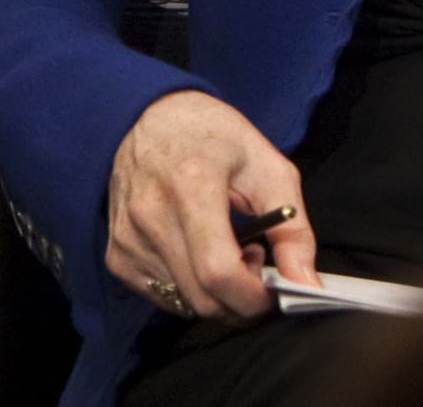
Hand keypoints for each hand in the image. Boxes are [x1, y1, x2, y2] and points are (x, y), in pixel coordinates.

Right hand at [106, 89, 318, 321]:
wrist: (149, 121)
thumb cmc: (213, 137)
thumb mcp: (269, 167)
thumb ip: (293, 229)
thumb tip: (306, 283)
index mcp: (192, 187)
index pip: (217, 270)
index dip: (251, 295)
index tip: (275, 291)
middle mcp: (151, 218)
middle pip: (201, 297)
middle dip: (241, 301)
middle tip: (259, 267)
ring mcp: (128, 241)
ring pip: (182, 302)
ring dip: (217, 294)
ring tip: (232, 251)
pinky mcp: (117, 256)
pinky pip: (161, 295)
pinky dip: (191, 290)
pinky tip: (203, 254)